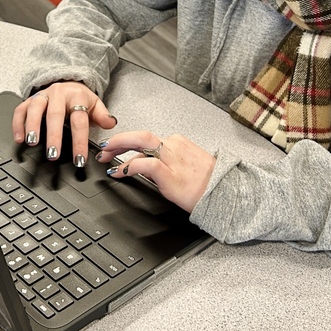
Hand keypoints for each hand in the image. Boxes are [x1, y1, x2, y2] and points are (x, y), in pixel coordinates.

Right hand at [12, 82, 116, 167]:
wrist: (67, 83)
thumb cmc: (80, 98)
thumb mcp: (95, 105)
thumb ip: (103, 116)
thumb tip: (111, 123)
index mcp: (77, 96)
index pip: (79, 120)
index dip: (79, 141)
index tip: (79, 159)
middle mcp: (58, 94)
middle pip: (55, 114)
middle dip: (54, 136)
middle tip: (53, 154)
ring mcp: (43, 96)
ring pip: (35, 109)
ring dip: (32, 126)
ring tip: (32, 143)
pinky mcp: (30, 99)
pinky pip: (21, 110)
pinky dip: (18, 124)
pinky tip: (19, 138)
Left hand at [95, 131, 215, 212]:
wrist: (226, 194)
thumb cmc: (208, 185)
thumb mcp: (186, 168)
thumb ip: (165, 164)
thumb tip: (143, 167)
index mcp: (178, 143)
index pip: (148, 139)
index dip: (128, 143)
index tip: (116, 148)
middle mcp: (174, 146)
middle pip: (141, 135)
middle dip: (119, 139)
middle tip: (104, 147)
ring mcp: (172, 158)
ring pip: (141, 143)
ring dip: (119, 147)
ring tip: (106, 157)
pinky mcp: (170, 173)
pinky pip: (145, 165)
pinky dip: (129, 166)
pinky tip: (120, 172)